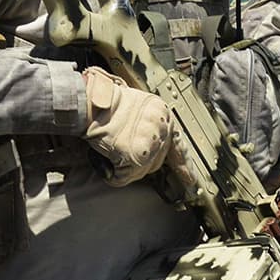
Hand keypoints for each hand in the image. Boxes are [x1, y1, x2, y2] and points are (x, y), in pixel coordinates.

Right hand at [81, 67, 172, 186]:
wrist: (91, 101)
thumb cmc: (106, 103)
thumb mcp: (139, 107)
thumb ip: (151, 126)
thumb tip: (153, 147)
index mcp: (163, 114)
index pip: (178, 145)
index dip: (182, 164)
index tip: (189, 178)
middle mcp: (161, 128)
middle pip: (158, 161)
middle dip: (142, 163)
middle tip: (125, 153)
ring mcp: (149, 143)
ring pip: (142, 171)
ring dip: (126, 168)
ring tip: (113, 152)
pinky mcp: (135, 156)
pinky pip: (125, 176)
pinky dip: (114, 174)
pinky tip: (107, 162)